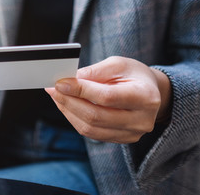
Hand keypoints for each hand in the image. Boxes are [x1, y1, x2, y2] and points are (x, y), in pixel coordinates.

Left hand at [45, 56, 171, 143]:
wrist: (149, 92)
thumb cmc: (133, 75)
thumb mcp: (119, 64)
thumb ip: (96, 71)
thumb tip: (71, 78)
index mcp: (145, 97)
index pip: (106, 97)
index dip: (80, 90)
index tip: (60, 82)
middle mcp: (141, 120)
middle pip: (95, 116)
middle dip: (69, 101)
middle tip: (53, 89)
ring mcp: (132, 133)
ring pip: (90, 128)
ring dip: (68, 111)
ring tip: (57, 96)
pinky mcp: (121, 139)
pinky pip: (91, 133)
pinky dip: (74, 119)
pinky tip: (66, 106)